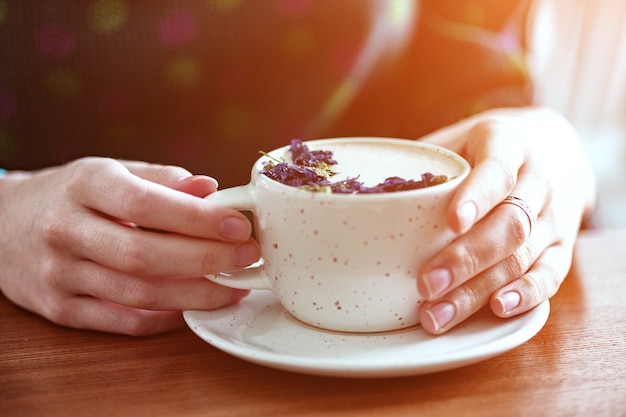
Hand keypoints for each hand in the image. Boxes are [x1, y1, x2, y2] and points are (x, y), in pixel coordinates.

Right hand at [0, 158, 259, 334]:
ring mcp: (59, 273)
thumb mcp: (111, 172)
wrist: (4, 223)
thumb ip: (162, 180)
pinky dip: (165, 318)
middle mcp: (67, 229)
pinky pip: (121, 321)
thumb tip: (212, 189)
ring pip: (136, 293)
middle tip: (247, 257)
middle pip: (144, 254)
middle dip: (205, 260)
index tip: (239, 225)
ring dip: (194, 295)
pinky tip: (196, 307)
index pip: (146, 203)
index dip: (197, 219)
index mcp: (85, 184)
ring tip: (233, 287)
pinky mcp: (58, 309)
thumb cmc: (72, 194)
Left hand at [416, 106, 595, 333]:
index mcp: (507, 142)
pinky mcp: (563, 246)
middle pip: (509, 222)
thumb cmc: (481, 150)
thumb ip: (419, 164)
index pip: (497, 168)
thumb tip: (354, 194)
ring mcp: (554, 215)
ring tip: (438, 313)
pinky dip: (525, 294)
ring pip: (523, 255)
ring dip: (480, 289)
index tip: (451, 221)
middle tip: (426, 285)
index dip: (476, 196)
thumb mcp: (455, 140)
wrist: (551, 150)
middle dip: (466, 258)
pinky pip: (552, 274)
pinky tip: (496, 309)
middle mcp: (538, 179)